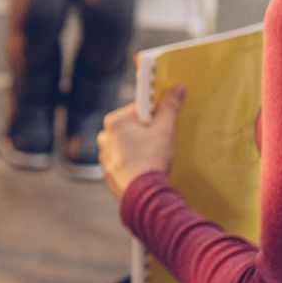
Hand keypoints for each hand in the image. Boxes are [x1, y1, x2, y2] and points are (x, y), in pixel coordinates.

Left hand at [100, 85, 183, 200]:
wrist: (141, 195)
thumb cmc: (150, 159)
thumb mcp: (164, 129)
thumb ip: (169, 106)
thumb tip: (177, 86)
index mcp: (114, 122)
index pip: (139, 109)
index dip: (155, 116)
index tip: (164, 123)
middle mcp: (104, 136)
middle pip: (133, 127)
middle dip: (147, 132)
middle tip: (160, 143)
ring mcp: (104, 155)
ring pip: (128, 144)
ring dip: (140, 148)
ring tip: (153, 158)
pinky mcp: (108, 171)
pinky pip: (124, 160)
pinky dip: (134, 162)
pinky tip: (144, 169)